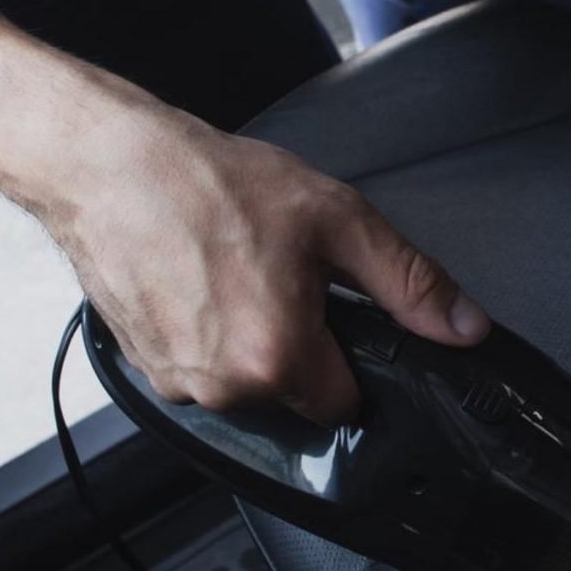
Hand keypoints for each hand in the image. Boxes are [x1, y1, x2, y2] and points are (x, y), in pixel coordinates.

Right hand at [26, 85, 488, 421]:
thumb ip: (409, 282)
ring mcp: (178, 383)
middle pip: (295, 397)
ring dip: (251, 344)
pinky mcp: (145, 369)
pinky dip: (208, 337)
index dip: (350, 359)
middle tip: (281, 278)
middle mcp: (225, 386)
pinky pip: (201, 371)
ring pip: (246, 387)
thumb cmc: (207, 184)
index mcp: (278, 357)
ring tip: (234, 274)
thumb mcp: (335, 219)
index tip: (336, 317)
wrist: (105, 166)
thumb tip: (464, 327)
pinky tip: (199, 283)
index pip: (347, 405)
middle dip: (299, 348)